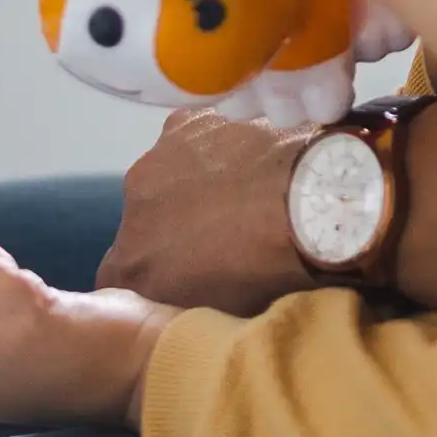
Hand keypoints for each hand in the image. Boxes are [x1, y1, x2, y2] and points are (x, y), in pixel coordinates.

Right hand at [97, 110, 310, 314]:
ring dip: (193, 187)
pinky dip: (216, 148)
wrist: (316, 202)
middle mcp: (130, 210)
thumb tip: (189, 307)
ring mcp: (156, 158)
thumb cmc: (275, 273)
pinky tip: (254, 158)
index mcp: (131, 267)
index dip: (155, 283)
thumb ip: (187, 311)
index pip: (121, 284)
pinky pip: (194, 139)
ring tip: (247, 195)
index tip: (191, 283)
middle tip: (227, 237)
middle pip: (144, 223)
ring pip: (167, 178)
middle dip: (173, 230)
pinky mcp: (188, 119)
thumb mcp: (224, 317)